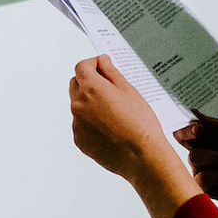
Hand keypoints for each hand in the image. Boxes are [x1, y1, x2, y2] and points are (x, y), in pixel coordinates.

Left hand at [69, 54, 167, 179]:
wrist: (141, 156)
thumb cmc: (140, 124)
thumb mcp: (129, 90)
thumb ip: (111, 72)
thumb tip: (101, 61)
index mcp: (91, 88)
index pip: (81, 67)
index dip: (92, 64)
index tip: (101, 67)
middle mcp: (78, 105)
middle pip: (76, 85)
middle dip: (89, 82)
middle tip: (109, 89)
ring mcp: (77, 123)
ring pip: (78, 106)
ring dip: (90, 103)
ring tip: (113, 113)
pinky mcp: (79, 140)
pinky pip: (81, 124)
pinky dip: (90, 122)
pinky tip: (110, 128)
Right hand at [169, 115, 217, 203]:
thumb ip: (214, 124)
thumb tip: (193, 113)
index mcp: (207, 137)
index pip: (184, 130)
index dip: (186, 128)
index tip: (198, 128)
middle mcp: (202, 153)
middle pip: (188, 146)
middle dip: (206, 144)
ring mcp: (202, 170)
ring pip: (195, 160)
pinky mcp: (206, 188)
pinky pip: (201, 179)